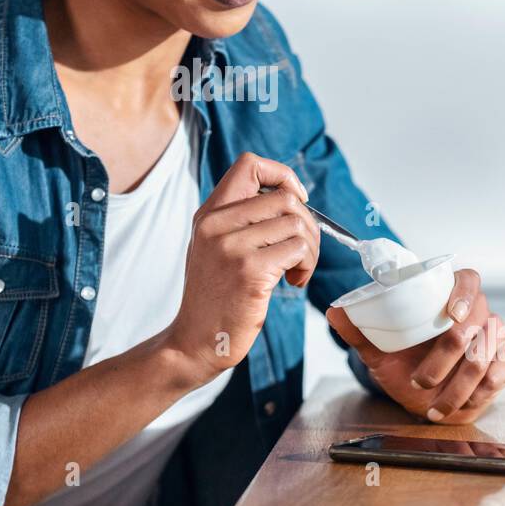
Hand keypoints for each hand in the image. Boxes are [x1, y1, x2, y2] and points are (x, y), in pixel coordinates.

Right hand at [166, 152, 319, 386]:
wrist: (194, 341)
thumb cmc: (213, 297)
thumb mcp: (214, 247)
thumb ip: (240, 219)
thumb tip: (290, 197)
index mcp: (209, 213)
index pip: (250, 164)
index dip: (282, 175)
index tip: (295, 201)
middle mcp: (216, 224)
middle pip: (285, 198)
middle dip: (308, 224)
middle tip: (301, 252)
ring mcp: (232, 247)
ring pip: (297, 224)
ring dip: (310, 249)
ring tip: (297, 270)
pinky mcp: (250, 271)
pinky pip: (298, 251)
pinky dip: (305, 266)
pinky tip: (293, 282)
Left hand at [325, 268, 504, 423]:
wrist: (423, 396)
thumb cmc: (404, 364)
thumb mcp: (379, 349)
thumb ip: (359, 330)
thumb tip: (334, 311)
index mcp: (447, 297)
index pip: (468, 280)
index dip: (464, 294)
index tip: (452, 315)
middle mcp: (476, 312)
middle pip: (477, 322)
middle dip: (447, 358)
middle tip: (421, 381)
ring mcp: (495, 335)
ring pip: (488, 353)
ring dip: (460, 386)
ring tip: (436, 406)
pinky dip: (483, 391)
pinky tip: (466, 403)